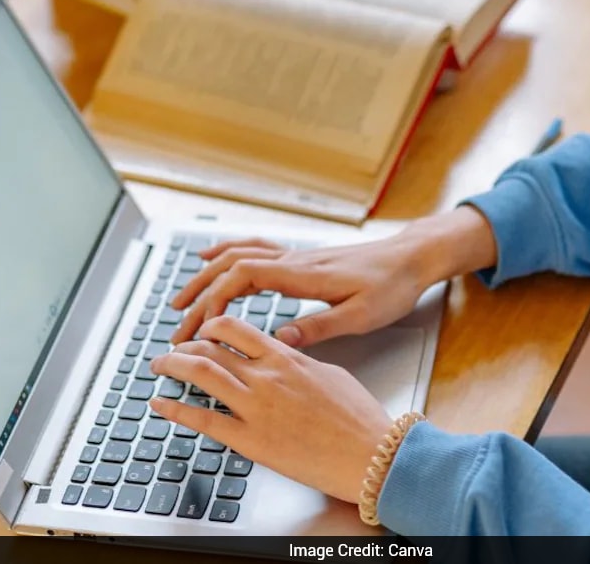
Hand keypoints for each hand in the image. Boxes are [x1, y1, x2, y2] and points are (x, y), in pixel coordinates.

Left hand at [148, 317, 391, 502]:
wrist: (373, 454)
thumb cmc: (361, 418)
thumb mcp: (332, 374)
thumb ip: (301, 363)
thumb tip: (287, 357)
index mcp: (287, 358)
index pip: (236, 329)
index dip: (211, 327)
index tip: (201, 331)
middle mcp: (267, 377)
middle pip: (211, 349)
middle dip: (184, 346)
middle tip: (171, 350)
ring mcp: (256, 408)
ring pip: (201, 375)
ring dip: (173, 367)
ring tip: (159, 367)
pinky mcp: (251, 440)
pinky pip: (204, 420)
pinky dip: (176, 410)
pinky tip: (160, 404)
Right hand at [169, 235, 430, 348]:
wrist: (411, 258)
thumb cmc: (392, 286)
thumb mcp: (362, 315)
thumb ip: (321, 326)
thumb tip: (281, 339)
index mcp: (303, 275)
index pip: (243, 277)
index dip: (215, 299)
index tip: (201, 326)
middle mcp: (293, 261)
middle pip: (230, 268)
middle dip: (199, 295)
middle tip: (178, 325)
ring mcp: (294, 257)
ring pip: (236, 256)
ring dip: (204, 276)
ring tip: (181, 300)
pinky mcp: (300, 260)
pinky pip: (252, 249)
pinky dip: (224, 253)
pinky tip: (210, 258)